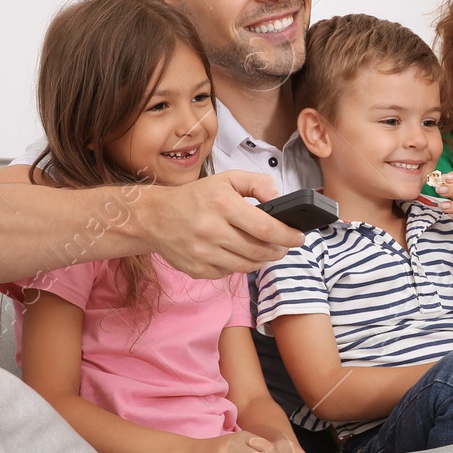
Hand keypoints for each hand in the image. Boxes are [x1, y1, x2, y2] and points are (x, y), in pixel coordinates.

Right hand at [146, 171, 303, 278]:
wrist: (154, 217)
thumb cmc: (196, 197)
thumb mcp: (227, 179)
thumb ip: (258, 184)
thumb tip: (280, 198)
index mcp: (223, 204)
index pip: (266, 227)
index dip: (288, 236)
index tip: (299, 237)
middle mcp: (212, 230)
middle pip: (260, 250)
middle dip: (279, 251)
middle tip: (285, 247)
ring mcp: (203, 253)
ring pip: (247, 265)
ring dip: (263, 260)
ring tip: (267, 251)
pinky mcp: (197, 269)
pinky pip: (229, 273)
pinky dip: (239, 265)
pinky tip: (238, 254)